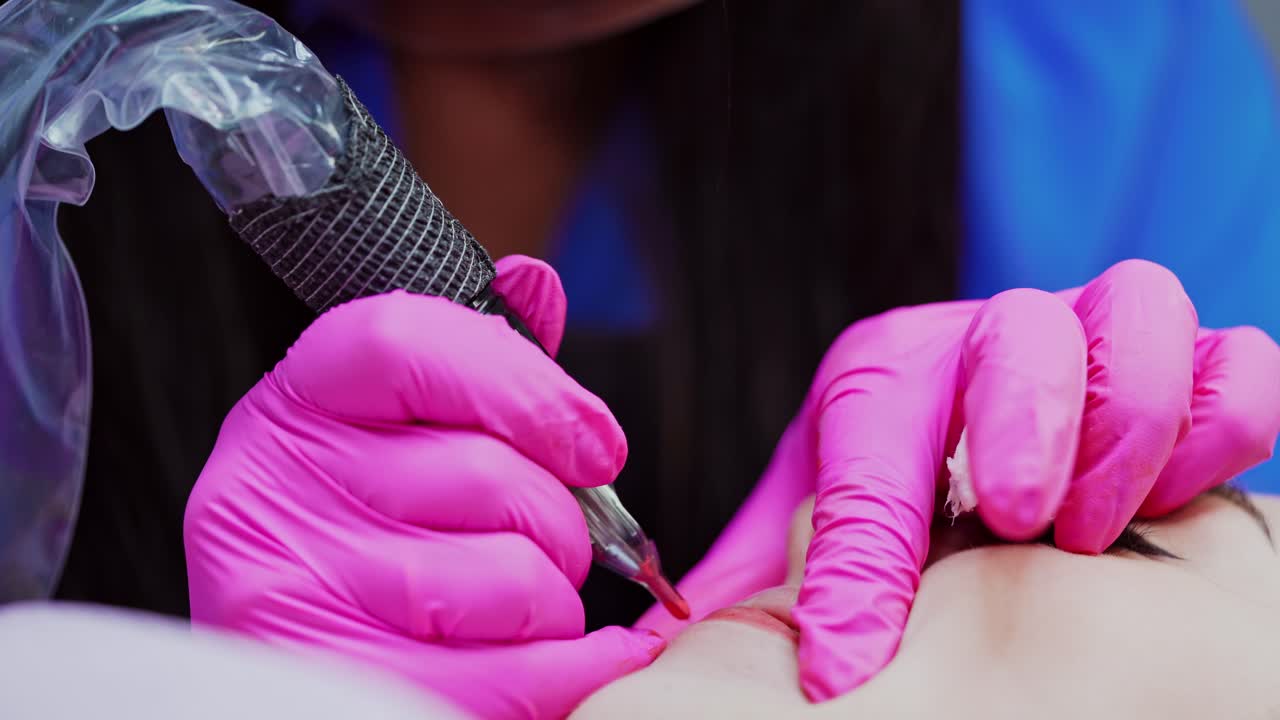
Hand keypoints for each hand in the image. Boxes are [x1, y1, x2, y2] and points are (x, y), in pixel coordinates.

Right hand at [184, 256, 663, 719]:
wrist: (295, 671)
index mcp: (300, 404)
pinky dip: (568, 668)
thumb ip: (473, 363)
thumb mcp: (397, 433)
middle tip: (556, 542)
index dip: (526, 387)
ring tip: (522, 604)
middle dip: (562, 520)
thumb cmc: (372, 535)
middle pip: (485, 473)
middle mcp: (276, 488)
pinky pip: (511, 675)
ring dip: (555, 600)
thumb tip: (533, 287)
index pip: (407, 341)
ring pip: (510, 579)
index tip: (595, 445)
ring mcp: (296, 589)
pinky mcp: (336, 677)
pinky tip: (568, 656)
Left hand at [638, 259, 1279, 699]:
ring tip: (1089, 523)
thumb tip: (664, 651)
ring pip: (1141, 312)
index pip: (870, 443)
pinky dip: (1223, 421)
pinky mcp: (1192, 369)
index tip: (849, 663)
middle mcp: (992, 341)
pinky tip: (1180, 492)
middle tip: (1016, 520)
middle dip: (1022, 424)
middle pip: (1020, 332)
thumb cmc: (894, 499)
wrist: (1001, 448)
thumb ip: (756, 580)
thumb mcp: (811, 531)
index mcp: (889, 374)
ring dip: (1127, 424)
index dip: (861, 561)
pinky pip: (1241, 361)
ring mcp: (1097, 343)